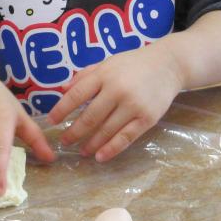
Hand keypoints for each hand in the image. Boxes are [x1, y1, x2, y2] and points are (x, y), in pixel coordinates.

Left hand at [47, 40, 183, 162]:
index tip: (51, 121)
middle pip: (90, 116)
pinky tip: (100, 157)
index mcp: (104, 74)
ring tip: (81, 151)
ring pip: (106, 130)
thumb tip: (63, 90)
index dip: (62, 109)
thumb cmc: (133, 64)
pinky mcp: (147, 118)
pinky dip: (111, 149)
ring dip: (91, 144)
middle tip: (64, 141)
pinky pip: (126, 137)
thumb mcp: (107, 62)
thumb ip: (85, 75)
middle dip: (74, 132)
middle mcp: (117, 90)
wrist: (168, 65)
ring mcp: (133, 105)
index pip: (77, 95)